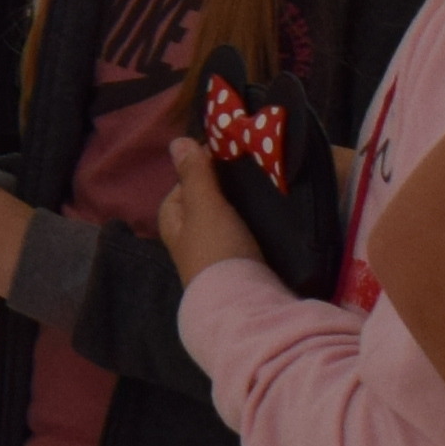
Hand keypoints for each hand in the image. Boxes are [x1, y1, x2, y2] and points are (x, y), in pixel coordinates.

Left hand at [152, 142, 260, 284]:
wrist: (243, 304)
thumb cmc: (216, 249)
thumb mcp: (204, 205)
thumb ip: (194, 174)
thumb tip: (176, 141)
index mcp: (173, 224)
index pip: (181, 187)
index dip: (200, 169)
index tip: (226, 155)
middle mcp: (188, 241)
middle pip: (205, 204)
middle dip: (224, 188)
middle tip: (251, 170)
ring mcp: (214, 256)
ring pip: (226, 220)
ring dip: (242, 207)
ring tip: (266, 188)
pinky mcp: (239, 268)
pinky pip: (244, 237)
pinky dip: (254, 226)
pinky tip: (272, 218)